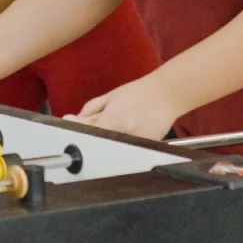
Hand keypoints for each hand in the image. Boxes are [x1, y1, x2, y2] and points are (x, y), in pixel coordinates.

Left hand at [69, 74, 186, 141]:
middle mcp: (124, 134)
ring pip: (117, 150)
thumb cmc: (139, 92)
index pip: (89, 136)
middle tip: (102, 129)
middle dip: (97, 140)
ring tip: (122, 127)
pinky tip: (134, 130)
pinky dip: (127, 144)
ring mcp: (137, 142)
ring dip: (112, 143)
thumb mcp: (110, 96)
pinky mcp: (148, 146)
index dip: (82, 135)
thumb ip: (91, 108)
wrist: (166, 94)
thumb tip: (76, 119)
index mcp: (112, 120)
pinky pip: (131, 150)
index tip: (80, 133)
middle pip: (102, 145)